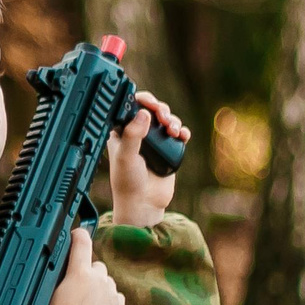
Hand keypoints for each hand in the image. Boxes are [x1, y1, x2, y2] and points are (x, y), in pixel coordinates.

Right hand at [43, 226, 124, 304]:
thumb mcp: (50, 296)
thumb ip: (60, 278)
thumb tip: (61, 269)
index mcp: (78, 273)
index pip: (82, 242)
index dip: (79, 235)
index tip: (77, 235)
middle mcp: (98, 280)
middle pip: (97, 266)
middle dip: (89, 273)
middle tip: (77, 288)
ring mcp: (111, 294)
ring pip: (107, 282)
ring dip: (99, 288)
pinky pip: (116, 297)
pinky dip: (109, 301)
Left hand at [108, 90, 186, 228]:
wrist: (144, 203)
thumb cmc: (127, 181)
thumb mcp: (126, 156)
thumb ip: (133, 134)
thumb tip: (144, 114)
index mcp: (122, 131)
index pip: (131, 106)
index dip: (142, 101)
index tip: (150, 103)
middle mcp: (138, 133)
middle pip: (152, 109)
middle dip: (160, 109)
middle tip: (163, 116)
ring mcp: (154, 141)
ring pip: (166, 119)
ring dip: (173, 120)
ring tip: (173, 130)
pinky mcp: (167, 150)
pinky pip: (178, 134)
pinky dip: (182, 131)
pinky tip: (182, 136)